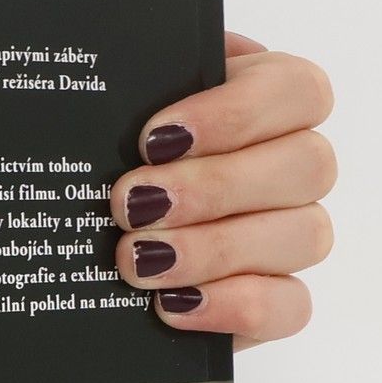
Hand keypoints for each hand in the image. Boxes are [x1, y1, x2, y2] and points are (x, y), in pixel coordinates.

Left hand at [112, 34, 334, 348]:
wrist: (74, 251)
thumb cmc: (111, 162)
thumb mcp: (119, 114)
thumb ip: (140, 88)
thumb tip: (124, 76)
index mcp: (268, 101)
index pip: (299, 91)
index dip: (237, 113)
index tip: (155, 138)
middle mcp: (293, 167)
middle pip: (307, 166)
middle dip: (213, 187)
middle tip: (131, 203)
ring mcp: (293, 235)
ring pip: (305, 235)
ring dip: (216, 248)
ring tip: (138, 260)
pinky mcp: (279, 300)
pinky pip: (290, 306)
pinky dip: (234, 306)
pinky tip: (172, 305)